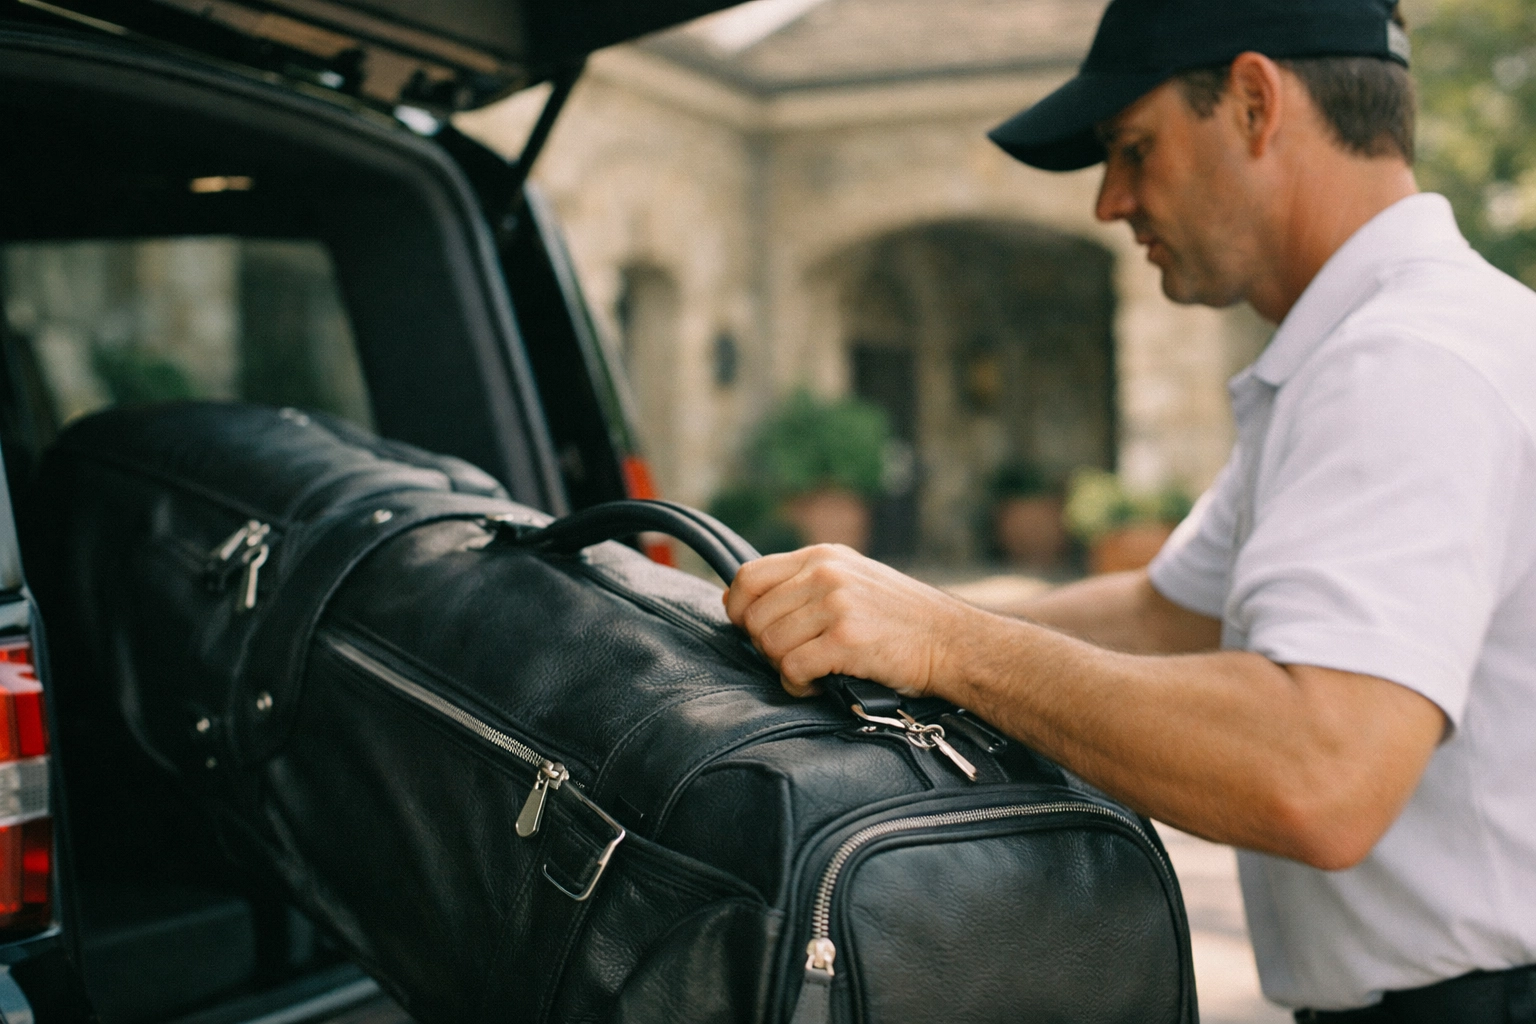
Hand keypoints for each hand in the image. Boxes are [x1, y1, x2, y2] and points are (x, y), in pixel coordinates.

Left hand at [723, 544, 972, 698]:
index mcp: (822, 556)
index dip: (737, 609)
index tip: (749, 630)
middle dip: (765, 646)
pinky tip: (819, 684)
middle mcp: (825, 573)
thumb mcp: (852, 579)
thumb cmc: (901, 619)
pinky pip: (792, 668)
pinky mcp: (846, 639)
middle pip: (754, 616)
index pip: (748, 576)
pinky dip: (798, 685)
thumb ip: (801, 583)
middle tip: (794, 658)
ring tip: (811, 672)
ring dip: (783, 668)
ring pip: (769, 644)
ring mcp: (836, 604)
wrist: (952, 642)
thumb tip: (734, 598)